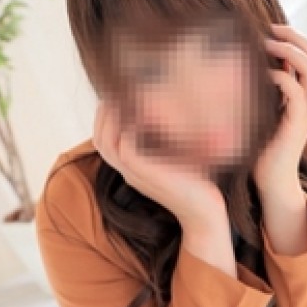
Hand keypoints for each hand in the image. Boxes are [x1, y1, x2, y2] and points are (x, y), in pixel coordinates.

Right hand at [92, 100, 225, 229]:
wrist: (205, 213)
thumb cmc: (197, 185)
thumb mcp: (177, 161)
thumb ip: (166, 145)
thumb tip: (170, 120)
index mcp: (132, 171)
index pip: (105, 143)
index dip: (105, 120)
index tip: (115, 98)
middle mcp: (129, 173)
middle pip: (101, 141)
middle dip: (103, 115)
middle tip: (113, 93)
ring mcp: (135, 175)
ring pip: (107, 143)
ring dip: (111, 118)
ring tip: (120, 97)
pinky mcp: (145, 174)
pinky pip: (124, 147)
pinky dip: (126, 128)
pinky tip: (138, 111)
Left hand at [253, 23, 306, 195]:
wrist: (272, 181)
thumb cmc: (261, 148)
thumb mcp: (262, 112)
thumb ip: (261, 91)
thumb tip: (241, 67)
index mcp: (305, 95)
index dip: (293, 36)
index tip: (267, 29)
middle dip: (293, 36)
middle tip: (268, 29)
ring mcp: (306, 111)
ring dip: (288, 51)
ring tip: (265, 44)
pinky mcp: (296, 124)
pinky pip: (295, 91)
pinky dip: (279, 76)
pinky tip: (260, 74)